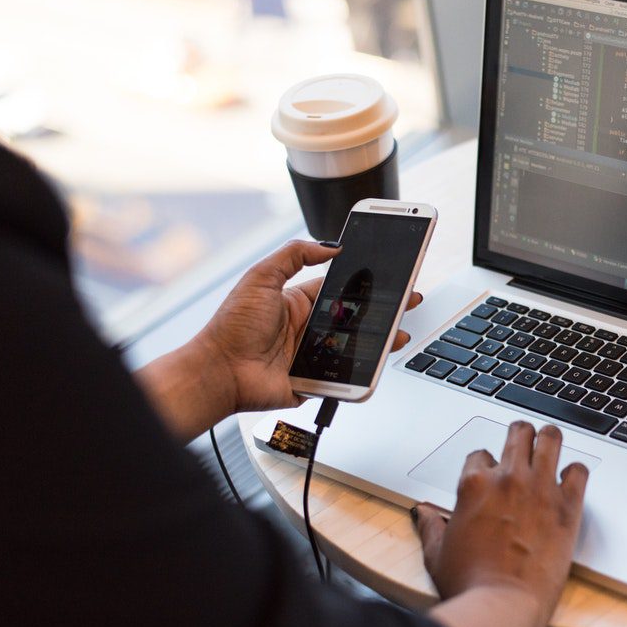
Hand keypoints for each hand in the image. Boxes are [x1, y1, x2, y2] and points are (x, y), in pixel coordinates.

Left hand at [196, 240, 421, 414]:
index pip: (340, 289)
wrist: (219, 371)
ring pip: (356, 346)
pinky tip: (379, 360)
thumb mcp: (260, 277)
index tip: (387, 276)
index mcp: (298, 302)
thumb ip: (293, 255)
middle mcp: (308, 328)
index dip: (365, 283)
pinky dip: (363, 371)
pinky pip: (345, 375)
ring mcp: (313, 355)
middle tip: (407, 301)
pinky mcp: (315, 380)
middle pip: (355, 318)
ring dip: (380, 340)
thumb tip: (329, 245)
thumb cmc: (231, 327)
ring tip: (400, 332)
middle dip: (383, 310)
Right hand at [414, 422, 588, 626]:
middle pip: (518, 433)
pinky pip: (579, 470)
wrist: (502, 605)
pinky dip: (576, 472)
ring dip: (549, 440)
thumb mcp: (437, 554)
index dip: (486, 464)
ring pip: (551, 438)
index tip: (491, 476)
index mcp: (474, 485)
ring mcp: (540, 488)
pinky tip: (570, 481)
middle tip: (524, 444)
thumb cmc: (469, 584)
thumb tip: (423, 513)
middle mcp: (508, 478)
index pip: (480, 454)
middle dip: (520, 435)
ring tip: (550, 445)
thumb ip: (431, 526)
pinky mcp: (567, 506)